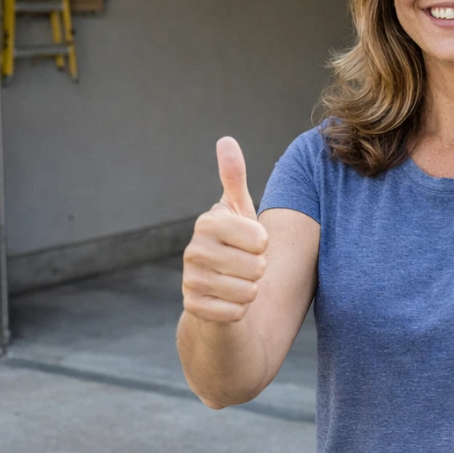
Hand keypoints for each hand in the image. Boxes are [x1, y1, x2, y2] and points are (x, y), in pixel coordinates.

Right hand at [182, 137, 268, 323]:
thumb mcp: (239, 211)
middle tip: (244, 267)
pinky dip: (239, 311)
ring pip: (249, 291)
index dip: (263, 245)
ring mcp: (190, 280)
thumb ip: (234, 178)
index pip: (260, 238)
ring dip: (250, 291)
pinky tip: (227, 302)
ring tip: (236, 283)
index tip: (250, 243)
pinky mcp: (193, 308)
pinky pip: (237, 312)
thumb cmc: (235, 247)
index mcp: (208, 222)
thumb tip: (225, 140)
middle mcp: (193, 249)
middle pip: (257, 266)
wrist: (217, 292)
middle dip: (259, 271)